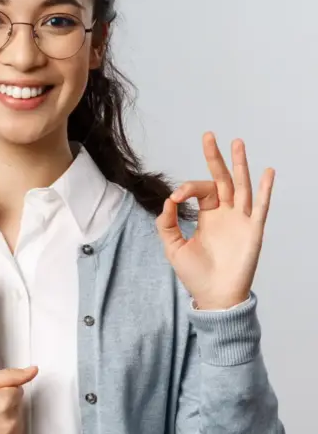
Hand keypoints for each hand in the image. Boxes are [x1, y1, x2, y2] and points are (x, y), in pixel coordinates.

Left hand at [155, 132, 274, 309]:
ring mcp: (240, 220)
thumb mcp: (173, 247)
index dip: (187, 188)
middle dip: (215, 158)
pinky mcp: (253, 231)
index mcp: (208, 216)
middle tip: (208, 136)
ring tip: (236, 143)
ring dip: (239, 165)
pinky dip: (265, 189)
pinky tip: (266, 172)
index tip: (175, 197)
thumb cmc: (195, 274)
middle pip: (222, 179)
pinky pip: (260, 207)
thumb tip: (168, 200)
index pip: (201, 190)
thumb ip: (167, 223)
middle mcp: (225, 214)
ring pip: (241, 186)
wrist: (214, 297)